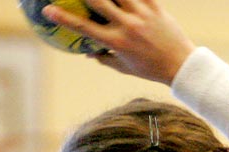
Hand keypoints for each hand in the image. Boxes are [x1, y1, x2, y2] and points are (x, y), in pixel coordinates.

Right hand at [42, 0, 194, 81]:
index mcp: (116, 42)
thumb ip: (104, 58)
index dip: (64, 18)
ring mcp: (141, 14)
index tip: (47, 10)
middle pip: (98, 1)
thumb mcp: (124, 68)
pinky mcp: (155, 6)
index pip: (84, 28)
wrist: (181, 65)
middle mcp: (127, 26)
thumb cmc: (149, 69)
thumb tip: (86, 52)